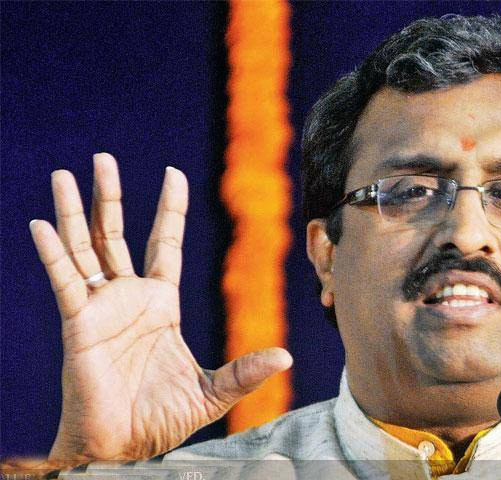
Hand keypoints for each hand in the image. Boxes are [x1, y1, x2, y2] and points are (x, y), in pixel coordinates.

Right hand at [27, 153, 291, 467]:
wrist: (123, 447)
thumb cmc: (162, 420)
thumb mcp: (213, 392)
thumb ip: (245, 371)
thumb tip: (287, 356)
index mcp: (162, 303)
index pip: (166, 243)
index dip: (169, 209)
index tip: (172, 172)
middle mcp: (130, 297)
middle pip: (118, 233)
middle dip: (111, 196)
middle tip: (102, 158)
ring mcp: (102, 307)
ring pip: (86, 247)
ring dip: (75, 212)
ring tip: (66, 175)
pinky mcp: (79, 324)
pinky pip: (64, 281)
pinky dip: (53, 253)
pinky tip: (41, 225)